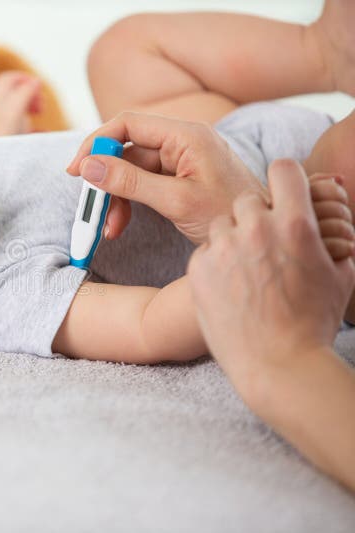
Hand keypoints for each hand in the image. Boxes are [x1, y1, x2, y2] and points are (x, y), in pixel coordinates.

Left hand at [0, 71, 41, 137]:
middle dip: (31, 93)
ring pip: (19, 110)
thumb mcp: (14, 110)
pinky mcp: (9, 142)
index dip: (23, 78)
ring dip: (33, 108)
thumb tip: (35, 81)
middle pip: (14, 93)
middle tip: (40, 103)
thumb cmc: (4, 137)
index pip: (6, 79)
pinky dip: (35, 128)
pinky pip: (25, 130)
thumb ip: (24, 93)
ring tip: (41, 114)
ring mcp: (3, 127)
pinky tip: (42, 133)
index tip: (37, 86)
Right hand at [66, 111, 264, 243]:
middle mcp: (182, 142)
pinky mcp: (178, 180)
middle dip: (105, 180)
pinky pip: (142, 186)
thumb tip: (88, 166)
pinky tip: (120, 226)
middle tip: (89, 206)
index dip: (96, 143)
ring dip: (114, 199)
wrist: (262, 238)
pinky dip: (127, 205)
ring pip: (130, 172)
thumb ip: (130, 182)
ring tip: (110, 228)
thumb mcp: (176, 200)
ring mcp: (180, 161)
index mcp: (186, 135)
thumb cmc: (230, 216)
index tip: (76, 169)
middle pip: (126, 151)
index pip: (128, 124)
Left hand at [187, 159, 354, 397]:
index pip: (283, 169)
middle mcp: (257, 229)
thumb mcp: (340, 275)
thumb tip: (335, 221)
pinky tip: (229, 286)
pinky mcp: (198, 267)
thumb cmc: (314, 322)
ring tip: (247, 270)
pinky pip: (205, 250)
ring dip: (233, 239)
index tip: (284, 195)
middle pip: (247, 199)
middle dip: (256, 216)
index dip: (284, 179)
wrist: (277, 363)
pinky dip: (215, 262)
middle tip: (264, 245)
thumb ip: (336, 240)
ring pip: (222, 224)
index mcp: (296, 224)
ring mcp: (224, 248)